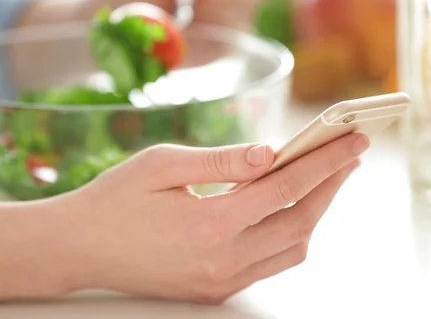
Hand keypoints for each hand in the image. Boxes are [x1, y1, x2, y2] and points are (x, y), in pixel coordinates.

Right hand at [57, 133, 368, 303]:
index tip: (353, 141)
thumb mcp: (162, 164)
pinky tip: (291, 208)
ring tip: (324, 178)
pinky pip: (271, 264)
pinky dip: (290, 234)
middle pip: (299, 219)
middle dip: (331, 184)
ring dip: (314, 211)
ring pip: (292, 247)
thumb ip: (222, 160)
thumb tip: (271, 152)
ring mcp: (220, 281)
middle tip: (349, 155)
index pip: (285, 187)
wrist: (78, 248)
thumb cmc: (114, 199)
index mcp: (209, 223)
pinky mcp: (214, 290)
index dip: (324, 161)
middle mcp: (222, 259)